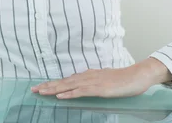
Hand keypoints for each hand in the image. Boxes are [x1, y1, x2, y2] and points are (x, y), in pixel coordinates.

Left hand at [31, 58, 171, 98]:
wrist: (138, 75)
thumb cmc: (124, 80)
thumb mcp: (106, 81)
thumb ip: (94, 84)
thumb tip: (84, 88)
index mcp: (89, 75)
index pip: (67, 80)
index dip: (53, 83)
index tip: (40, 87)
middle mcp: (88, 76)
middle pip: (64, 81)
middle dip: (48, 85)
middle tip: (33, 89)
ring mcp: (93, 82)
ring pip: (69, 86)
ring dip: (54, 89)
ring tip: (42, 92)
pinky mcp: (100, 89)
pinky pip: (82, 91)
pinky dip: (70, 93)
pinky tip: (61, 96)